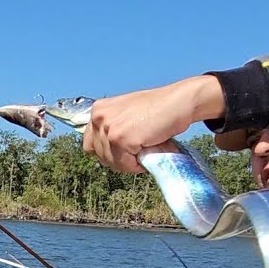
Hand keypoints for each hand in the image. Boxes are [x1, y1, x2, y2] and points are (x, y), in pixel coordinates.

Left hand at [83, 75, 225, 173]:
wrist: (178, 102)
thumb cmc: (157, 110)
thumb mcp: (126, 115)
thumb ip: (114, 128)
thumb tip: (107, 155)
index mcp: (98, 110)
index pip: (90, 145)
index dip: (107, 152)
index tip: (124, 151)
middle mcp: (98, 117)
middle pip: (100, 156)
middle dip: (119, 159)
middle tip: (139, 150)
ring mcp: (108, 128)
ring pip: (113, 162)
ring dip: (130, 161)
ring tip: (146, 147)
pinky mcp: (120, 139)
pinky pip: (126, 164)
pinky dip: (139, 164)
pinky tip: (149, 148)